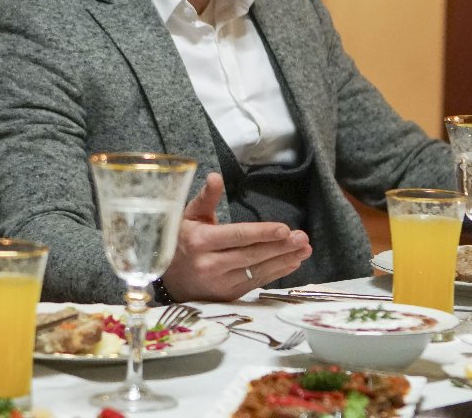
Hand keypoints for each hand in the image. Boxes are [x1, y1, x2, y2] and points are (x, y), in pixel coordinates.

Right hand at [161, 173, 311, 301]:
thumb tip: (216, 176)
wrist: (167, 280)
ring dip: (283, 260)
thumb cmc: (180, 240)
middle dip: (280, 246)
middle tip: (303, 238)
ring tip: (304, 250)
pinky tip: (291, 263)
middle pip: (251, 254)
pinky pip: (255, 282)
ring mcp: (219, 283)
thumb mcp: (188, 216)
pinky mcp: (227, 296)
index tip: (285, 229)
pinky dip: (275, 273)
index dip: (262, 233)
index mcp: (199, 241)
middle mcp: (209, 264)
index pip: (237, 236)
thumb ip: (206, 198)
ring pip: (256, 270)